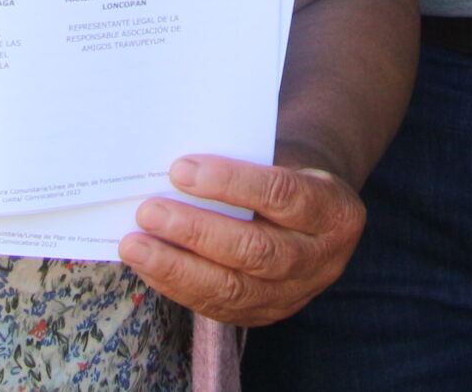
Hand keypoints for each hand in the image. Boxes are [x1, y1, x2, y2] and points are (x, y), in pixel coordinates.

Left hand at [121, 157, 366, 326]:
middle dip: (196, 232)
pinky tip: (148, 265)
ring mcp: (295, 295)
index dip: (230, 183)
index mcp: (335, 210)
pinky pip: (217, 307)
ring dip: (177, 267)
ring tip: (136, 245)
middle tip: (149, 211)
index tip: (180, 169)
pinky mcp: (265, 315)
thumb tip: (175, 166)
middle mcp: (322, 259)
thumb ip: (242, 160)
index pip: (282, 195)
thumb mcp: (280, 157)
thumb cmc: (283, 170)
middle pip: (256, 250)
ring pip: (234, 289)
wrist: (311, 211)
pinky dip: (177, 285)